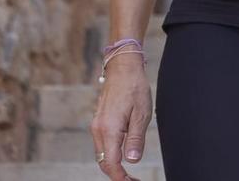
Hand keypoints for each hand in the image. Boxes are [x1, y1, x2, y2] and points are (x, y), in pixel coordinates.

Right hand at [89, 56, 151, 177]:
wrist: (122, 68)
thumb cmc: (134, 88)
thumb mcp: (141, 114)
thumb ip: (135, 139)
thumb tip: (132, 161)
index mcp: (109, 129)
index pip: (111, 163)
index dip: (120, 177)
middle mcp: (99, 129)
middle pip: (104, 162)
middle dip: (117, 175)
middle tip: (133, 180)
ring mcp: (96, 126)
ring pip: (102, 154)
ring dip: (113, 166)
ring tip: (129, 173)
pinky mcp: (98, 122)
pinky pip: (102, 145)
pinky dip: (110, 154)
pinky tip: (122, 156)